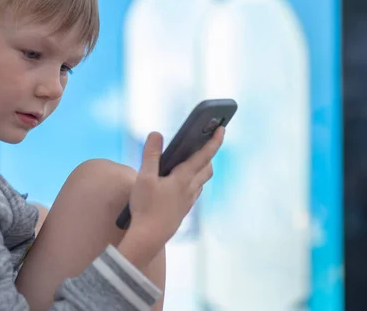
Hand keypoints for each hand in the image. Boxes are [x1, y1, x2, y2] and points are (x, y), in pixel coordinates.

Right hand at [117, 127, 224, 267]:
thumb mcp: (144, 178)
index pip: (204, 155)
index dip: (214, 140)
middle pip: (207, 168)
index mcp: (184, 178)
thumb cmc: (146, 208)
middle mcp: (191, 188)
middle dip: (208, 154)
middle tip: (203, 143)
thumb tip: (156, 134)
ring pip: (202, 181)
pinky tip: (180, 183)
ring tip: (190, 160)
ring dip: (201, 168)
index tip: (222, 128)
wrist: (148, 237)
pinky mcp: (183, 210)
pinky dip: (193, 181)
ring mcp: (188, 201)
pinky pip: (195, 191)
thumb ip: (151, 155)